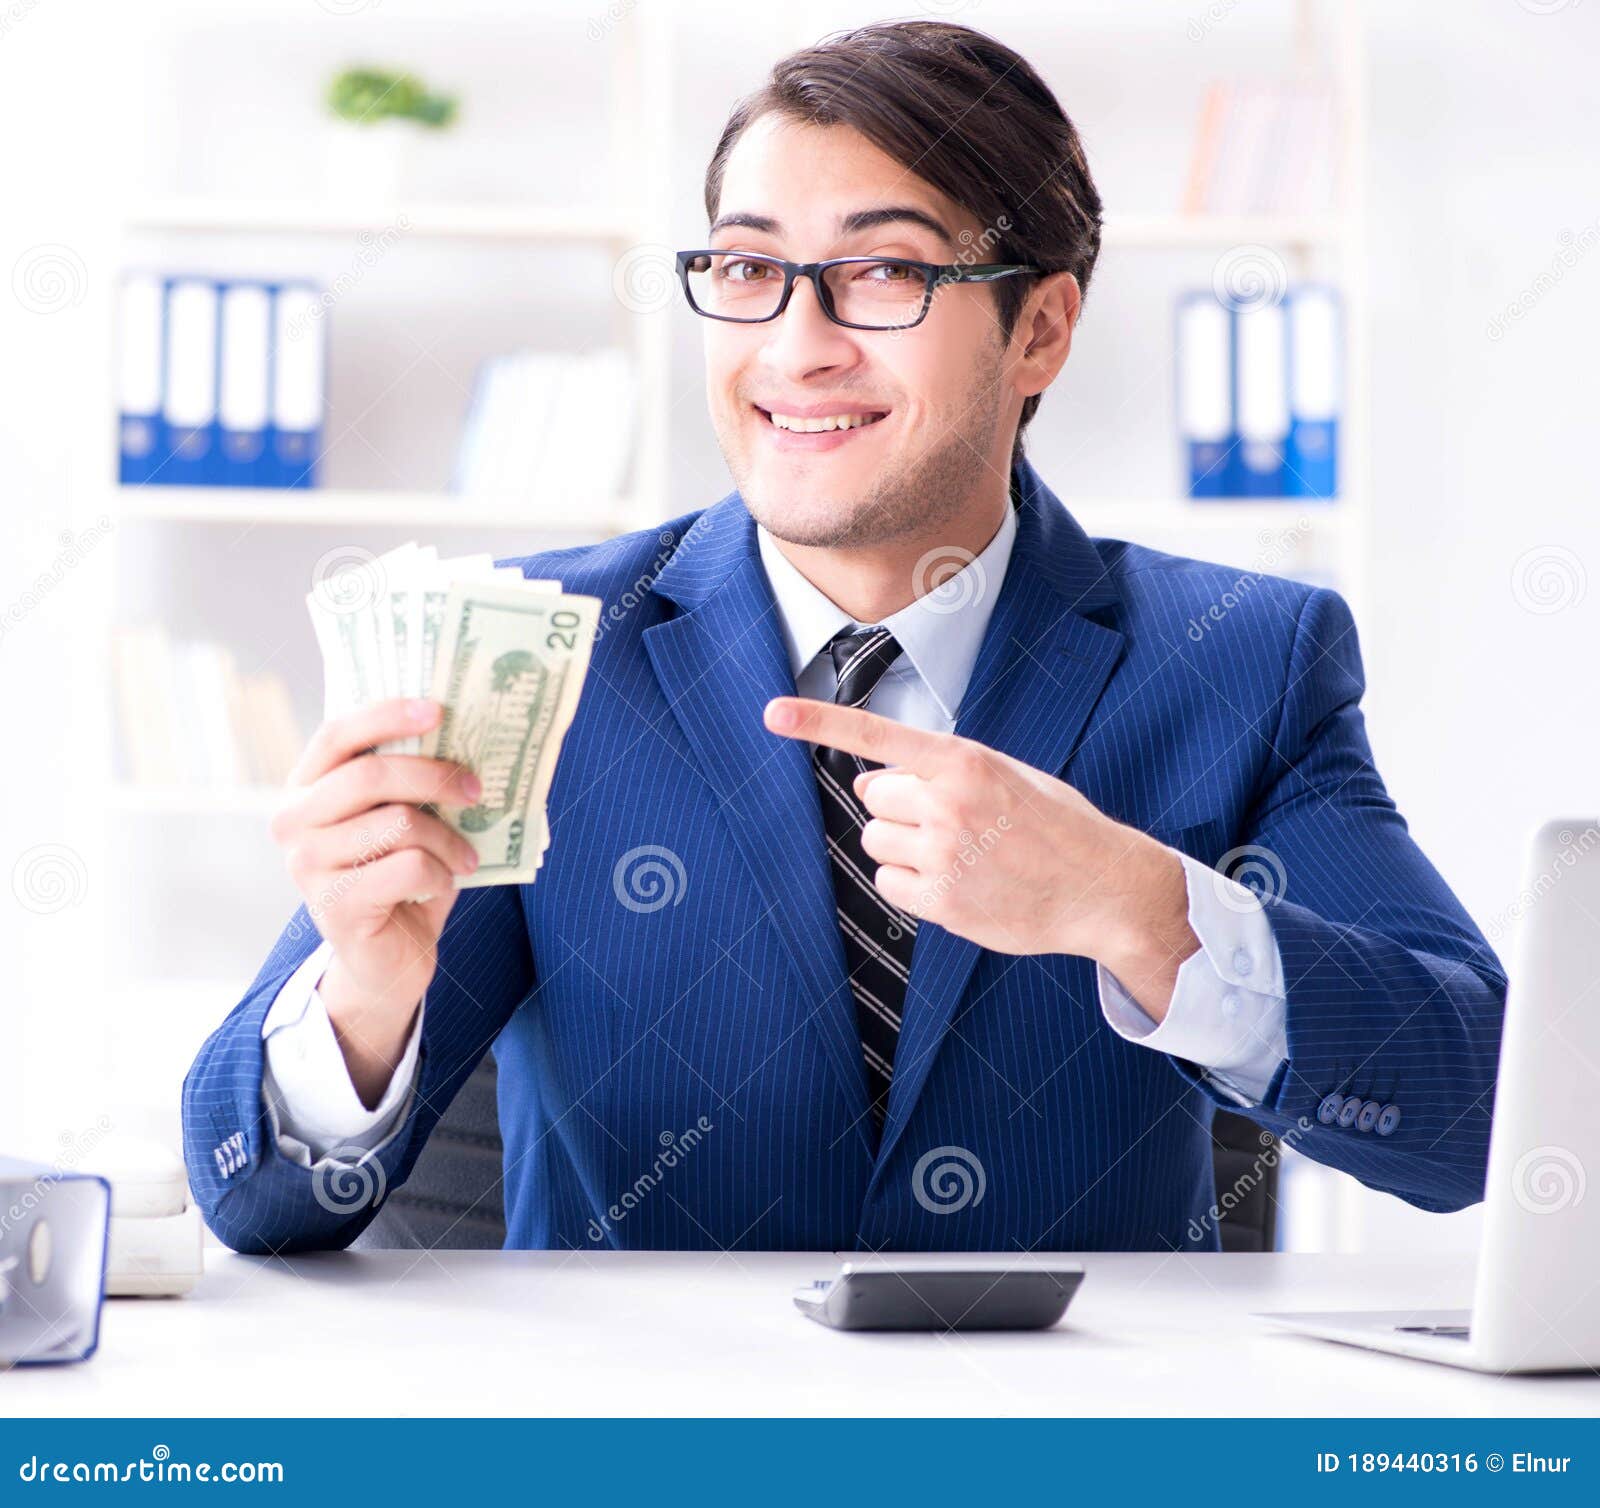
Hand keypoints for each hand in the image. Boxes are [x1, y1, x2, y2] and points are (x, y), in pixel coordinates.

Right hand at [269, 698, 482, 1101]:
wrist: (387, 959)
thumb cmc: (400, 876)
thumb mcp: (403, 820)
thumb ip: (414, 781)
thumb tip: (467, 734)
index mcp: (306, 787)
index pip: (336, 734)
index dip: (385, 715)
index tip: (438, 710)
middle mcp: (293, 821)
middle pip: (371, 775)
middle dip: (436, 776)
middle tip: (476, 790)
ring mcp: (306, 865)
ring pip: (398, 823)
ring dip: (447, 839)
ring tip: (464, 855)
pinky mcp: (333, 905)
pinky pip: (407, 867)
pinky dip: (441, 873)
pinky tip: (442, 884)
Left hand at [763, 696, 1198, 1018]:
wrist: (1104, 887)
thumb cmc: (1057, 826)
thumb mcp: (1008, 774)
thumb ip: (944, 771)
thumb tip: (873, 782)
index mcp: (965, 761)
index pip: (877, 735)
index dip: (818, 722)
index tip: (772, 713)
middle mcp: (948, 803)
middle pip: (873, 797)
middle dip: (897, 807)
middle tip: (944, 820)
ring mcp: (943, 854)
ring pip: (876, 842)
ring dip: (902, 847)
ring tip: (958, 853)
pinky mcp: (943, 901)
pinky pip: (889, 884)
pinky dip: (910, 884)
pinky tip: (955, 882)